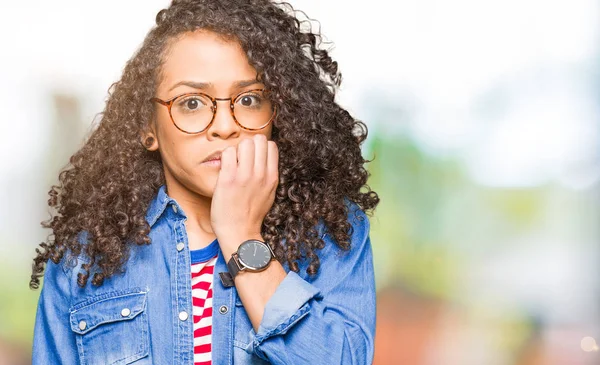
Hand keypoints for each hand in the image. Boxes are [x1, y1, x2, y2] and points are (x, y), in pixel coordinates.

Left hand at [210, 134, 278, 258]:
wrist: (239, 232)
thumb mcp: (269, 193)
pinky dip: (226, 157)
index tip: (253, 157)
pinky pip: (227, 152)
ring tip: (233, 163)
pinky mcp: (228, 178)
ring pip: (244, 143)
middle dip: (249, 145)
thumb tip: (265, 158)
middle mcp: (261, 174)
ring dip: (237, 149)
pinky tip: (225, 169)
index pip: (271, 145)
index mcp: (272, 177)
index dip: (260, 147)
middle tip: (241, 158)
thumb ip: (268, 174)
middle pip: (258, 140)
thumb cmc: (252, 214)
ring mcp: (245, 176)